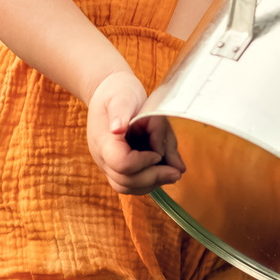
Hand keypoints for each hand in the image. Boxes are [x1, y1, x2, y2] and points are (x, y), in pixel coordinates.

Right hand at [86, 71, 183, 193]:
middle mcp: (102, 157)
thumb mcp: (123, 96)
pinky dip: (150, 181)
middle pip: (124, 182)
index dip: (143, 162)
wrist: (109, 92)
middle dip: (153, 178)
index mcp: (103, 140)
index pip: (121, 163)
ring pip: (128, 187)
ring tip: (173, 172)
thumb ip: (123, 112)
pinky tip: (165, 169)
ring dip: (153, 183)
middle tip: (176, 172)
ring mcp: (108, 164)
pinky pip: (132, 184)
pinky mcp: (118, 167)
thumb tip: (118, 128)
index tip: (157, 152)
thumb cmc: (119, 92)